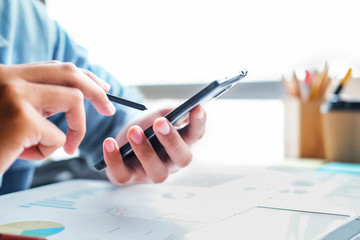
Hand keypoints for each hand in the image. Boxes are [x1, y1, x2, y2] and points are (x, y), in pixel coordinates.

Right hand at [0, 62, 114, 172]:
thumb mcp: (11, 112)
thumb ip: (38, 101)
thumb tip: (78, 98)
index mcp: (7, 74)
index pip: (57, 67)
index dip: (85, 77)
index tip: (103, 88)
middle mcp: (9, 77)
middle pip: (71, 73)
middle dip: (97, 91)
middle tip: (109, 109)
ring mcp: (15, 94)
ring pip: (73, 102)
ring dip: (74, 130)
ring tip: (60, 147)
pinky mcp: (21, 118)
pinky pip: (57, 137)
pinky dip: (47, 152)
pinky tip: (24, 155)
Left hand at [103, 105, 205, 184]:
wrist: (122, 139)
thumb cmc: (146, 126)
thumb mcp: (159, 115)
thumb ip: (171, 112)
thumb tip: (183, 110)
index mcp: (182, 143)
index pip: (196, 135)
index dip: (199, 123)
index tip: (198, 107)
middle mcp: (171, 162)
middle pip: (182, 158)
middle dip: (172, 141)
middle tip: (160, 123)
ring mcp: (150, 173)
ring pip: (156, 171)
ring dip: (145, 151)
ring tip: (134, 131)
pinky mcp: (128, 178)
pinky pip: (123, 175)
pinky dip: (114, 159)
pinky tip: (110, 142)